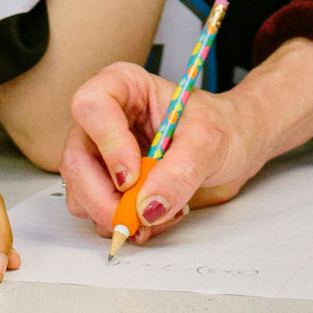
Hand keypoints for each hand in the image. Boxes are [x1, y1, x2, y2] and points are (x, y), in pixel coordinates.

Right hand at [57, 62, 266, 240]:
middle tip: (136, 218)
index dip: (108, 144)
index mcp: (123, 87)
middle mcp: (105, 120)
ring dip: (117, 215)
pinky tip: (156, 216)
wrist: (237, 147)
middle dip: (103, 198)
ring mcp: (102, 156)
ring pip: (79, 193)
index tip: (133, 175)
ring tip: (161, 211)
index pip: (91, 106)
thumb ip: (181, 169)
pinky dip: (125, 225)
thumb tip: (148, 206)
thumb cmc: (224, 126)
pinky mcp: (109, 186)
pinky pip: (98, 214)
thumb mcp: (211, 139)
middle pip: (75, 160)